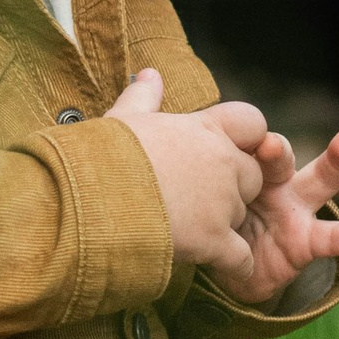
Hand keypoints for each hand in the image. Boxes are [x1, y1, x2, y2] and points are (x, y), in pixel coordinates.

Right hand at [100, 66, 265, 283]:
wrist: (87, 199)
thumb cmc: (99, 155)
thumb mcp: (122, 119)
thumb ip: (143, 97)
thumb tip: (149, 74)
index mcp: (202, 128)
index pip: (252, 123)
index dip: (245, 139)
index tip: (222, 153)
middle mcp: (221, 162)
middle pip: (252, 176)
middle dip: (233, 188)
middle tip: (194, 198)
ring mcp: (220, 202)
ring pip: (243, 215)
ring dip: (223, 224)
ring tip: (184, 229)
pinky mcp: (214, 240)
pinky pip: (241, 258)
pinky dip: (232, 264)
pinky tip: (212, 264)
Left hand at [107, 72, 338, 306]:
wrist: (220, 270)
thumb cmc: (205, 216)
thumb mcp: (186, 180)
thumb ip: (171, 135)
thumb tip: (145, 72)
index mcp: (242, 162)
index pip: (247, 136)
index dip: (244, 134)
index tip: (235, 134)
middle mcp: (273, 179)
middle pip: (280, 153)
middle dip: (275, 148)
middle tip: (266, 146)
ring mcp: (295, 208)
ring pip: (320, 180)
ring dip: (335, 162)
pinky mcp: (307, 241)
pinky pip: (334, 238)